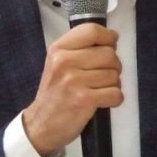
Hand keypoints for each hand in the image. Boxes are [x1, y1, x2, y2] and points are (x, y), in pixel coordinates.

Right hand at [22, 24, 122, 156]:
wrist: (40, 125)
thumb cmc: (55, 93)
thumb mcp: (58, 63)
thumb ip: (80, 48)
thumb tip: (112, 39)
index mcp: (59, 49)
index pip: (92, 31)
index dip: (108, 38)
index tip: (110, 46)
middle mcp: (64, 61)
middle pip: (109, 54)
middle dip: (113, 67)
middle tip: (101, 77)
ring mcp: (73, 81)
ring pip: (115, 75)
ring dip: (113, 85)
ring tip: (98, 90)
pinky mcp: (83, 99)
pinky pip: (116, 93)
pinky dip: (114, 99)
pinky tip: (102, 101)